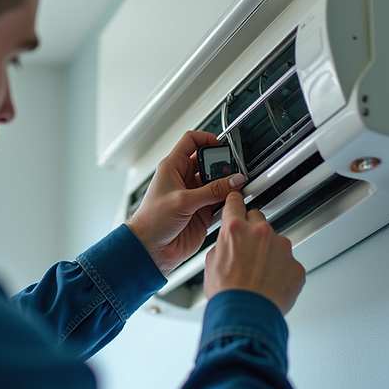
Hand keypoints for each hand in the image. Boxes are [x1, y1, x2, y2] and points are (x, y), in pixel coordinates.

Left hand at [126, 131, 245, 275]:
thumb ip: (211, 191)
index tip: (221, 144)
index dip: (206, 138)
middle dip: (223, 166)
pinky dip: (228, 202)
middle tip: (234, 172)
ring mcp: (194, 196)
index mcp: (173, 168)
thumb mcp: (182, 201)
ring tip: (237, 187)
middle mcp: (184, 180)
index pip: (191, 142)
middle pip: (209, 163)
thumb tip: (233, 181)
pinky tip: (233, 203)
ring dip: (227, 185)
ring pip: (217, 183)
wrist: (150, 249)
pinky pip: (220, 202)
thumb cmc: (151, 221)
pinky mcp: (202, 212)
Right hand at [204, 191, 304, 314]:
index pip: (235, 203)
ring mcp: (282, 248)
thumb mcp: (211, 263)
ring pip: (275, 242)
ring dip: (268, 252)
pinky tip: (270, 283)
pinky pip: (288, 262)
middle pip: (258, 219)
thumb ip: (223, 245)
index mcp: (236, 229)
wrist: (246, 316)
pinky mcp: (295, 265)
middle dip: (252, 231)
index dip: (235, 202)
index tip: (237, 200)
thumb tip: (228, 243)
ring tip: (257, 274)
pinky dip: (281, 270)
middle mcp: (261, 233)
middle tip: (246, 251)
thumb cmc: (227, 294)